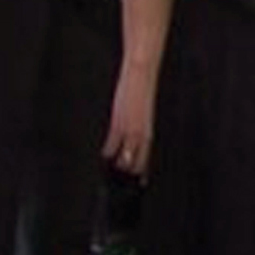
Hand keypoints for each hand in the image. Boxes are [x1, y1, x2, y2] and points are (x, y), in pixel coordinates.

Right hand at [103, 59, 158, 178]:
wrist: (142, 72)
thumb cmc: (141, 90)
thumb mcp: (141, 111)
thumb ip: (138, 124)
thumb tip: (132, 136)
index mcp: (148, 127)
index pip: (147, 152)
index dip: (144, 167)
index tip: (142, 180)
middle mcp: (142, 129)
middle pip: (139, 156)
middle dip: (134, 169)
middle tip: (129, 182)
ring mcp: (131, 125)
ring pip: (127, 150)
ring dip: (122, 162)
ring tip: (116, 171)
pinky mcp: (120, 119)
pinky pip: (114, 139)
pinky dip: (110, 149)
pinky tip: (106, 156)